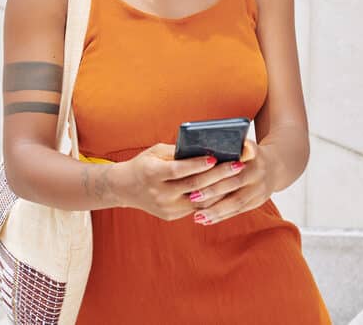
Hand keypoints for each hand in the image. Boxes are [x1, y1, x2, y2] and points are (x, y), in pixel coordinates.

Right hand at [114, 143, 228, 220]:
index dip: (198, 165)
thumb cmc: (144, 164)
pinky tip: (225, 189)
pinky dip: (211, 199)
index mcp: (153, 173)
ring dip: (220, 190)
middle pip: (194, 186)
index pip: (179, 170)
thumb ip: (177, 152)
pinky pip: (196, 208)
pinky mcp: (171, 216)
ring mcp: (166, 207)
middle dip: (218, 175)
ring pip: (199, 201)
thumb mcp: (155, 152)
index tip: (215, 158)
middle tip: (238, 165)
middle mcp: (159, 193)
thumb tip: (205, 147)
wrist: (124, 188)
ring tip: (237, 178)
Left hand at [184, 139, 275, 225]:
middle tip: (192, 198)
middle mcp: (258, 175)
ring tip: (197, 217)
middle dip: (212, 193)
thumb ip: (230, 147)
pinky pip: (238, 211)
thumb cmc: (250, 153)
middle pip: (233, 187)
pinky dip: (221, 216)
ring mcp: (259, 191)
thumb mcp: (245, 145)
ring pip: (236, 204)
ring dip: (216, 211)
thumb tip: (204, 146)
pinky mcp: (257, 203)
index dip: (216, 178)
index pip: (234, 171)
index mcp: (254, 158)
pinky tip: (206, 221)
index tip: (198, 184)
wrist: (276, 166)